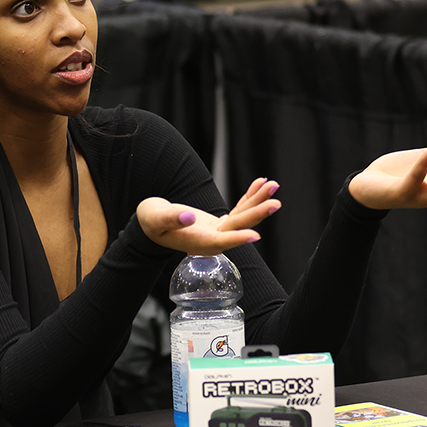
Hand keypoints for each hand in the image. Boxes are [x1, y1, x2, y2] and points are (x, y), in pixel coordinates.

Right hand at [137, 176, 279, 255]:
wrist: (151, 224)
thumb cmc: (151, 222)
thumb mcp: (156, 219)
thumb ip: (172, 219)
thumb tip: (189, 217)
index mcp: (196, 242)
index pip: (220, 242)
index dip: (237, 238)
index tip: (255, 235)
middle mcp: (211, 240)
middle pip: (238, 227)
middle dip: (257, 214)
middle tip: (275, 202)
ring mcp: (217, 231)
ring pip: (242, 217)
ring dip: (258, 201)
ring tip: (273, 185)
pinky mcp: (219, 224)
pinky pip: (238, 210)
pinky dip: (249, 197)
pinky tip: (260, 184)